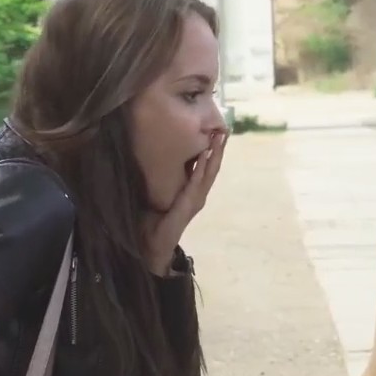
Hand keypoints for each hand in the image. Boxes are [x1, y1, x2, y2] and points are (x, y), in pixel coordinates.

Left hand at [143, 131, 226, 274]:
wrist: (152, 246)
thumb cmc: (153, 223)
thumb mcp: (158, 196)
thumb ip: (163, 181)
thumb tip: (155, 158)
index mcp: (192, 192)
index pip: (205, 168)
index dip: (211, 151)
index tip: (215, 132)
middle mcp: (198, 195)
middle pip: (212, 168)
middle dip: (218, 149)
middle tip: (223, 129)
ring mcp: (196, 200)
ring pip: (209, 173)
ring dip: (214, 155)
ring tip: (218, 138)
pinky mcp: (189, 205)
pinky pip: (197, 183)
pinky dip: (202, 167)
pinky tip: (205, 155)